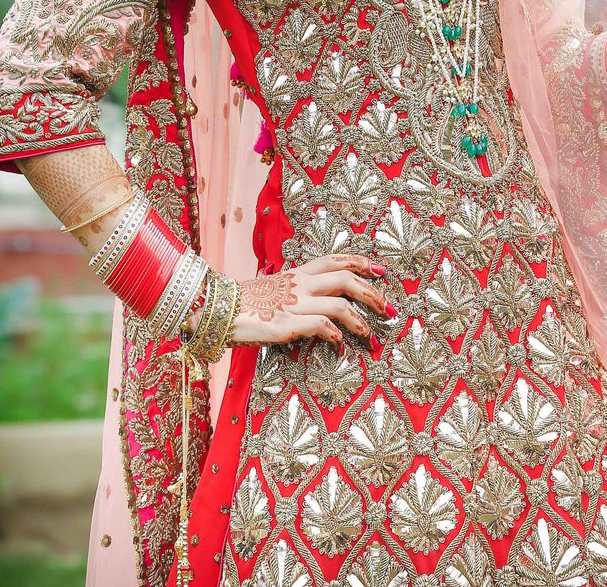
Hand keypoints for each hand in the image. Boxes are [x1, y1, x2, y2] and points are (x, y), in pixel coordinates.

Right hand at [187, 253, 392, 351]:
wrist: (218, 310)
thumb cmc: (245, 303)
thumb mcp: (274, 289)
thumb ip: (295, 290)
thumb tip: (314, 300)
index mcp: (298, 273)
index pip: (336, 259)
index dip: (362, 262)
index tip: (381, 271)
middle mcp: (300, 284)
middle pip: (346, 279)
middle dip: (372, 293)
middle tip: (388, 309)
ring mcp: (295, 304)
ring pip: (340, 305)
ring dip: (362, 321)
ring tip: (371, 336)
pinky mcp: (288, 324)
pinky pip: (322, 326)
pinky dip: (337, 336)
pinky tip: (340, 346)